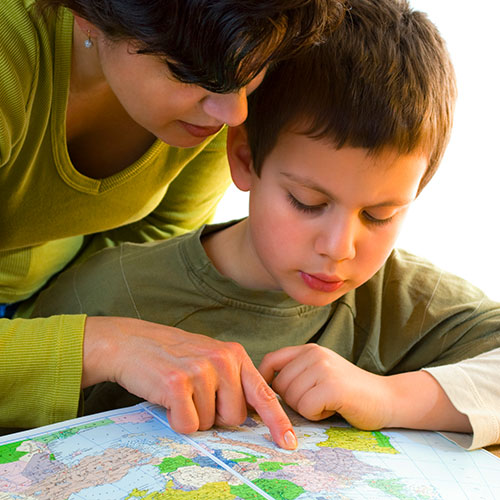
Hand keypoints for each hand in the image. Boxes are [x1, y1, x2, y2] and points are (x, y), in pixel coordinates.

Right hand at [83, 316, 296, 448]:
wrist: (133, 342)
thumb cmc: (173, 355)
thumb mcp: (210, 357)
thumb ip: (232, 380)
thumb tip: (251, 415)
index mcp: (234, 355)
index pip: (262, 393)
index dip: (277, 420)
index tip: (288, 442)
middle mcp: (222, 360)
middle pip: (235, 417)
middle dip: (215, 416)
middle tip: (195, 395)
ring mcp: (200, 371)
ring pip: (209, 423)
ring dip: (193, 416)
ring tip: (179, 392)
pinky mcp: (177, 384)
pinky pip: (187, 425)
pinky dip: (176, 420)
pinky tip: (168, 398)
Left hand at [259, 344, 471, 432]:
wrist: (386, 398)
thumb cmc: (348, 391)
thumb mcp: (319, 371)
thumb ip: (296, 372)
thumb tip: (261, 388)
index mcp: (308, 349)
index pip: (271, 360)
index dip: (264, 379)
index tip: (269, 395)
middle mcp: (314, 354)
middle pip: (279, 386)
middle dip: (293, 401)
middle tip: (318, 399)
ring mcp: (323, 369)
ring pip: (291, 399)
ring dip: (307, 409)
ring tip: (328, 402)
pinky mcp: (332, 387)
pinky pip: (306, 409)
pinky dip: (317, 415)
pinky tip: (333, 409)